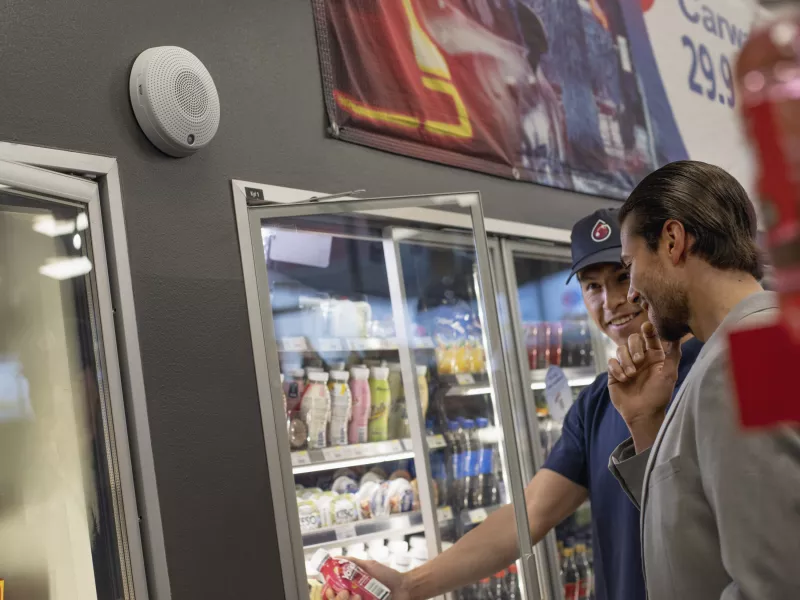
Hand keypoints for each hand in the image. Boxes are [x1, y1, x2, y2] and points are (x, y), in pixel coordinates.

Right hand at [326, 559, 411, 599]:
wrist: (404, 588)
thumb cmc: (388, 576)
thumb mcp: (369, 565)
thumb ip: (353, 562)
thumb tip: (335, 557)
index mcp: (352, 586)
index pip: (333, 591)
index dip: (329, 591)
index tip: (331, 589)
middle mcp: (354, 596)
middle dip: (338, 598)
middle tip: (346, 592)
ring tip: (359, 598)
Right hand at [608, 322, 680, 450]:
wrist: (643, 413)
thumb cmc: (659, 395)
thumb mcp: (669, 374)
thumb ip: (673, 355)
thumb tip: (677, 336)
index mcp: (654, 356)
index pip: (650, 337)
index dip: (648, 330)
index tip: (647, 326)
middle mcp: (639, 358)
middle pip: (632, 339)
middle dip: (634, 347)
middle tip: (640, 361)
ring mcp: (626, 365)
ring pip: (620, 350)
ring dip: (626, 361)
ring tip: (631, 375)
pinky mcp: (614, 373)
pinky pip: (611, 362)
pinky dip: (617, 369)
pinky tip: (623, 379)